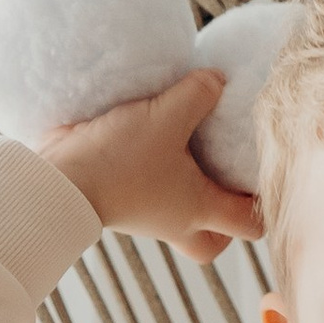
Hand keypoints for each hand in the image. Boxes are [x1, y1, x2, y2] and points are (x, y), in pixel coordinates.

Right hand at [36, 70, 261, 265]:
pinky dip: (157, 174)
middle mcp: (175, 222)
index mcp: (197, 210)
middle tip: (225, 181)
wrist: (58, 179)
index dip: (265, 204)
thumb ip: (200, 93)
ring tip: (192, 150)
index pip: (249, 224)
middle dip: (225, 221)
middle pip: (213, 243)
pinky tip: (154, 139)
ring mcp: (146, 216)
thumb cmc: (119, 158)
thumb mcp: (166, 115)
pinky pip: (151, 195)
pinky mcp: (121, 200)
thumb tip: (217, 79)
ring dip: (190, 193)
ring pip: (182, 219)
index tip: (263, 175)